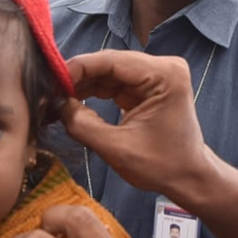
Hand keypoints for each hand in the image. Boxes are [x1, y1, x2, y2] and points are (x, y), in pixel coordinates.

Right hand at [62, 51, 215, 202]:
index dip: (77, 68)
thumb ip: (82, 124)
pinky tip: (72, 101)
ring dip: (83, 85)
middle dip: (78, 77)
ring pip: (108, 73)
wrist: (188, 177)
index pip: (112, 61)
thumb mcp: (117, 148)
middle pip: (109, 63)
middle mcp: (163, 67)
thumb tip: (57, 104)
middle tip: (49, 92)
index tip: (51, 81)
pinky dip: (93, 92)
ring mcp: (156, 76)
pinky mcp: (147, 87)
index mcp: (164, 75)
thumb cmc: (162, 166)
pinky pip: (114, 83)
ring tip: (56, 99)